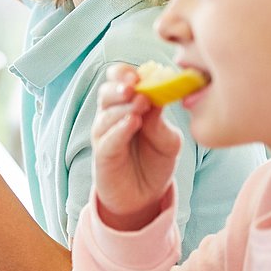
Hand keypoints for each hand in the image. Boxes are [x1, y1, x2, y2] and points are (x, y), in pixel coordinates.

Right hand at [90, 64, 179, 230]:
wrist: (146, 197)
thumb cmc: (155, 162)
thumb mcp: (168, 140)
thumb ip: (160, 122)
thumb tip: (156, 99)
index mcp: (128, 105)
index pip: (120, 81)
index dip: (125, 74)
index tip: (141, 73)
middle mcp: (112, 116)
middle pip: (107, 92)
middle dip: (120, 86)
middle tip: (136, 86)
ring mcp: (105, 135)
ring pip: (105, 113)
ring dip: (122, 106)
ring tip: (141, 104)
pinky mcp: (102, 155)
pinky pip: (106, 139)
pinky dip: (118, 129)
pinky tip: (131, 123)